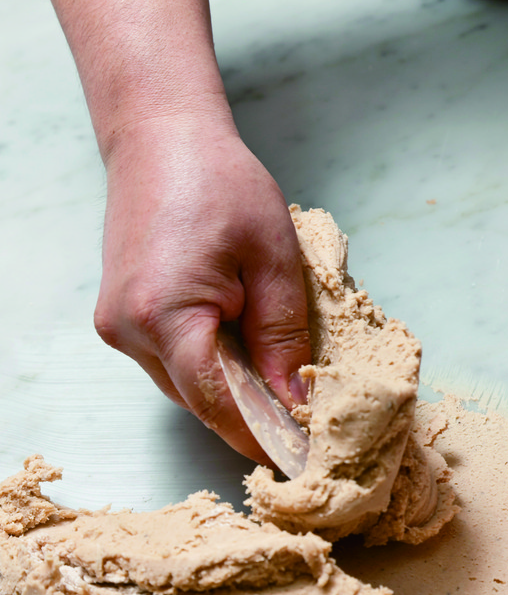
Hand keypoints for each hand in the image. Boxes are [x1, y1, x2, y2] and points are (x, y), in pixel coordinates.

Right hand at [94, 115, 310, 463]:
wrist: (161, 138)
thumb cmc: (219, 183)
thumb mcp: (272, 260)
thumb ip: (282, 337)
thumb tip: (294, 401)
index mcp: (166, 316)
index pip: (218, 405)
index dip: (261, 436)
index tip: (300, 456)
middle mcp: (130, 331)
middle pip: (200, 401)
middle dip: (252, 415)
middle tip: (301, 419)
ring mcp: (118, 327)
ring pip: (185, 386)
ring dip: (230, 390)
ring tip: (276, 378)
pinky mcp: (120, 319)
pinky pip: (172, 363)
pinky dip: (209, 366)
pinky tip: (239, 348)